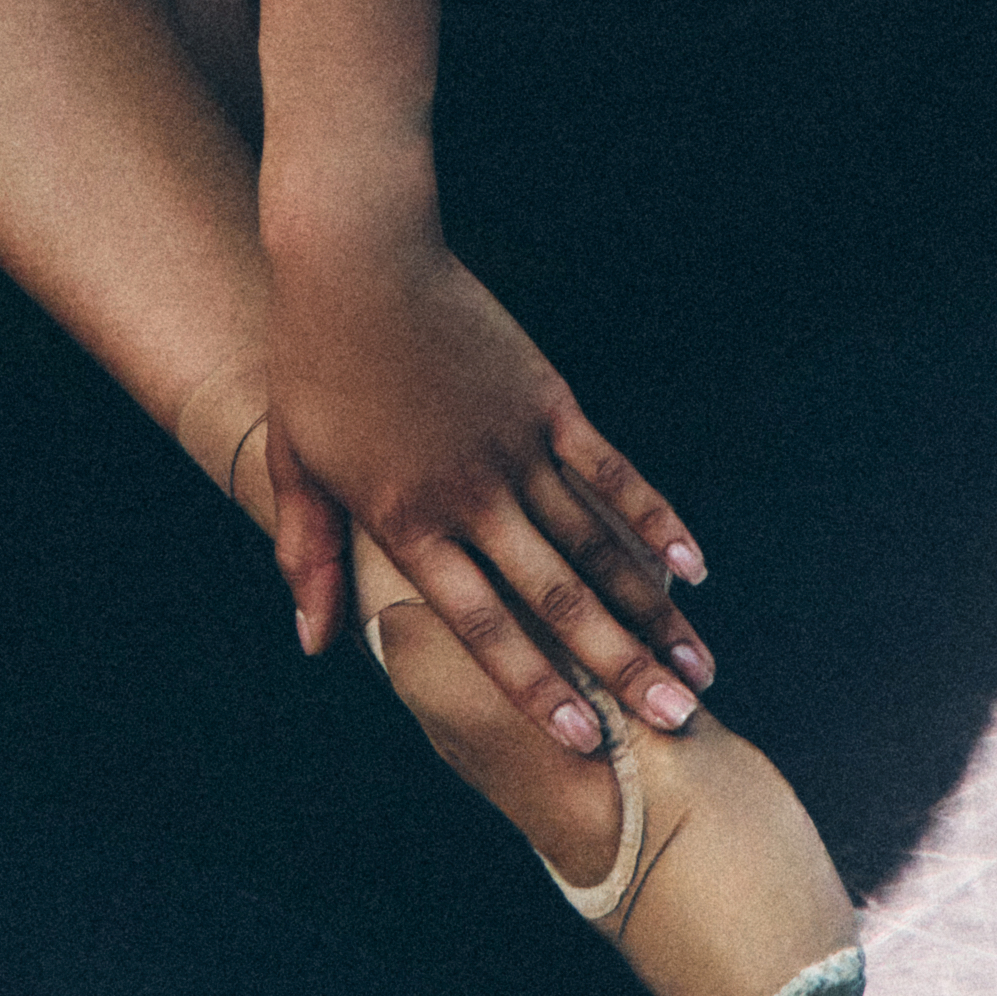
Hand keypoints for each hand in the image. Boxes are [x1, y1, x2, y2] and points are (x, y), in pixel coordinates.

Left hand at [227, 228, 713, 753]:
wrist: (358, 256)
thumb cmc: (312, 362)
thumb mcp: (298, 465)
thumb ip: (312, 557)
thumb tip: (316, 644)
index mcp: (407, 521)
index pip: (481, 622)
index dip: (533, 684)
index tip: (579, 739)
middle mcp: (472, 495)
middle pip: (559, 596)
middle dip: (621, 667)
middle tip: (680, 722)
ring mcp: (518, 447)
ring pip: (597, 544)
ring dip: (651, 610)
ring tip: (699, 666)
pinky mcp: (548, 402)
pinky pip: (612, 472)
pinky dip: (655, 520)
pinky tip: (694, 566)